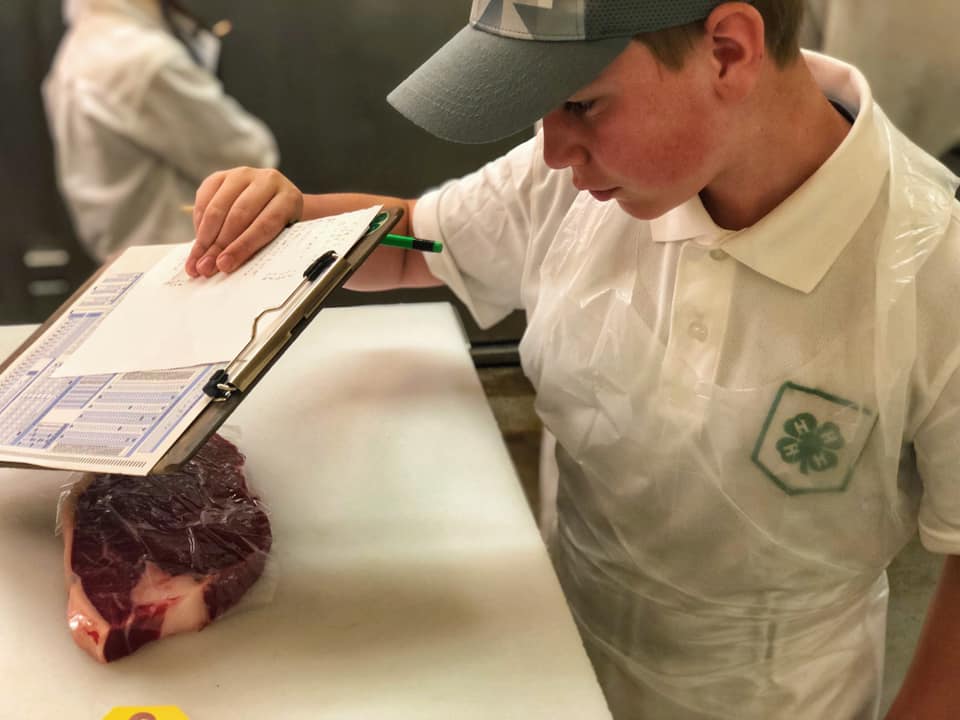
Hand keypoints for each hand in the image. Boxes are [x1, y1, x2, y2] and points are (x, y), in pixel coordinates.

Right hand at [186, 167, 302, 276]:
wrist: (274, 200)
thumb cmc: (278, 226)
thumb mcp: (278, 237)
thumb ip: (259, 248)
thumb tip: (226, 266)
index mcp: (288, 199)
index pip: (264, 224)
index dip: (242, 247)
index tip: (225, 265)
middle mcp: (267, 181)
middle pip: (238, 216)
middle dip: (219, 245)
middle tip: (206, 267)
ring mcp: (243, 175)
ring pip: (218, 208)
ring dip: (204, 237)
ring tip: (197, 259)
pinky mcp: (222, 176)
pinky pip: (203, 199)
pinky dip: (198, 223)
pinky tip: (198, 241)